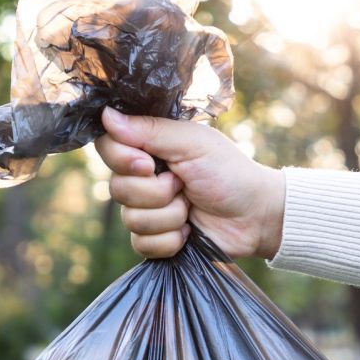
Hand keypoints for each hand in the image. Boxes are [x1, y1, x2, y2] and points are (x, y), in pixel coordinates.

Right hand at [97, 107, 284, 259]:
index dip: (122, 160)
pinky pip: (142, 244)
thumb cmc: (228, 172)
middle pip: (117, 189)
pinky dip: (171, 240)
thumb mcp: (192, 143)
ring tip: (191, 207)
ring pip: (131, 220)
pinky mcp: (154, 240)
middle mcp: (141, 179)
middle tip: (183, 185)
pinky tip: (189, 231)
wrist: (253, 216)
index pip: (107, 148)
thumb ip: (149, 130)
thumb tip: (105, 115)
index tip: (149, 164)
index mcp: (148, 148)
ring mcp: (146, 211)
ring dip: (169, 216)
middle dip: (156, 192)